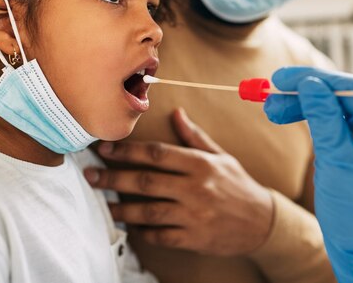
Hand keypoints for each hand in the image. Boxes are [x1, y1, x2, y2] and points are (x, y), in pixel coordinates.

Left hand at [84, 108, 273, 255]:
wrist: (263, 222)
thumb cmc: (239, 185)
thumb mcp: (221, 156)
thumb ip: (195, 137)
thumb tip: (176, 113)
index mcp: (200, 165)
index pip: (157, 154)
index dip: (127, 150)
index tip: (105, 148)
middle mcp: (195, 188)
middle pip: (145, 182)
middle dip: (113, 178)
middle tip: (90, 176)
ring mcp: (194, 215)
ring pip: (148, 211)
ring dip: (121, 208)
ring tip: (104, 204)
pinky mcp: (194, 238)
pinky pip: (161, 236)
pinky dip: (143, 232)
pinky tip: (131, 226)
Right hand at [264, 67, 352, 281]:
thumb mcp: (338, 163)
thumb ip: (325, 121)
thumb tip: (311, 83)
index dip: (318, 80)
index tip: (284, 79)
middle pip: (341, 94)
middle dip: (306, 91)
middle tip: (273, 89)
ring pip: (331, 105)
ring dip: (300, 104)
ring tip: (271, 108)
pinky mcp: (351, 143)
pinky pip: (327, 120)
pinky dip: (305, 116)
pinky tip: (283, 115)